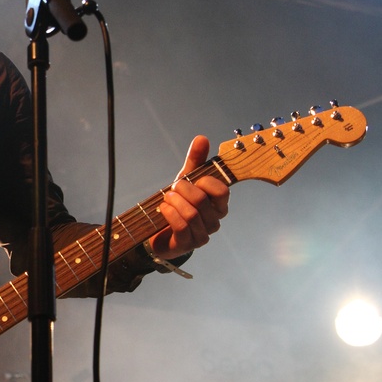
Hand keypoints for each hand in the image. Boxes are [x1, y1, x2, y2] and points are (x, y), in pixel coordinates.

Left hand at [147, 135, 229, 260]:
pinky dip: (169, 213)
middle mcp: (215, 220)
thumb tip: (202, 138)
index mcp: (219, 204)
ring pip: (191, 214)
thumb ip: (195, 160)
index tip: (193, 179)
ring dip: (174, 202)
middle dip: (183, 190)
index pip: (222, 191)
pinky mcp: (189, 244)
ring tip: (166, 197)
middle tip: (173, 187)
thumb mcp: (186, 179)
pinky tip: (163, 208)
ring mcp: (203, 234)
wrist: (160, 230)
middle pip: (202, 200)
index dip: (205, 182)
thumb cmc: (178, 203)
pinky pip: (181, 226)